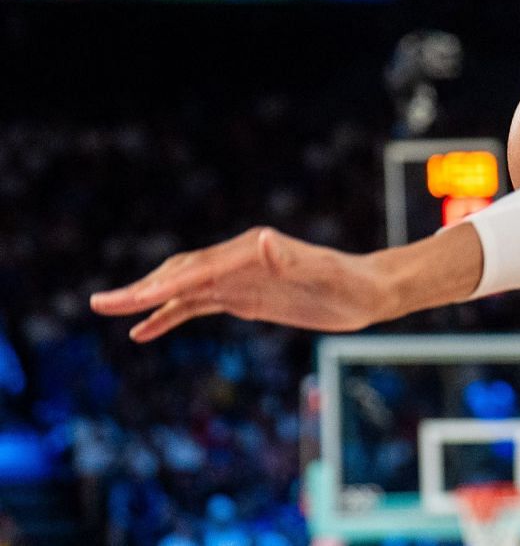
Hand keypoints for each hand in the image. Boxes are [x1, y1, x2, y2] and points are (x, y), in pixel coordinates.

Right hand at [90, 227, 392, 340]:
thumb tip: (264, 240)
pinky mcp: (245, 296)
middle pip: (179, 273)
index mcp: (250, 252)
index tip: (126, 299)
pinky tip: (145, 330)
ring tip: (110, 312)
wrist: (369, 291)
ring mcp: (239, 278)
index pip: (195, 270)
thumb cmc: (350, 282)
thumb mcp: (324, 273)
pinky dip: (169, 315)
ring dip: (147, 300)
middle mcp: (239, 260)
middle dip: (141, 289)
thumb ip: (293, 258)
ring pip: (183, 288)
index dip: (159, 285)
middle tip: (100, 304)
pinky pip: (198, 305)